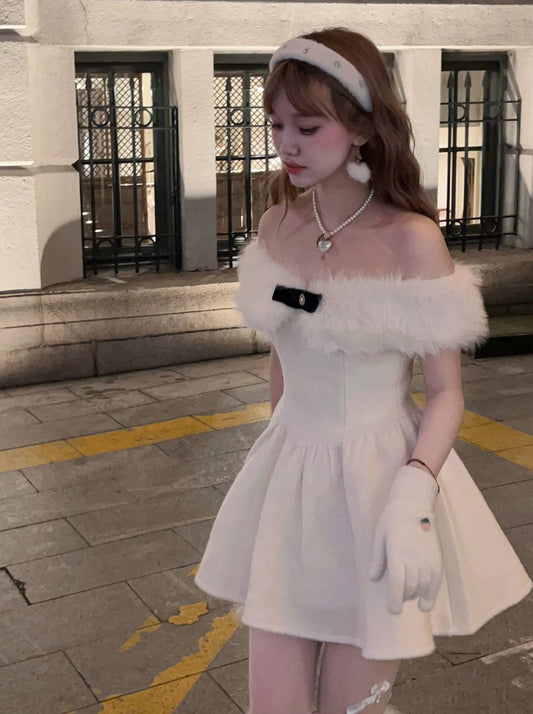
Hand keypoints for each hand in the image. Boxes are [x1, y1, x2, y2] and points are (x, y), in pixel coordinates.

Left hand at [369, 465, 441, 614]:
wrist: (414, 504)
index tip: (393, 611)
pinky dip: (431, 595)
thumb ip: (377, 560)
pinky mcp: (437, 559)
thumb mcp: (379, 537)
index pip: (398, 584)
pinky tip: (424, 604)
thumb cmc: (392, 520)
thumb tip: (374, 579)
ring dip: (414, 595)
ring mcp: (428, 559)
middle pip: (410, 588)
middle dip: (402, 597)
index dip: (395, 600)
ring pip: (423, 587)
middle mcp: (414, 558)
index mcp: (397, 553)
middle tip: (396, 599)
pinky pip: (436, 583)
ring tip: (408, 594)